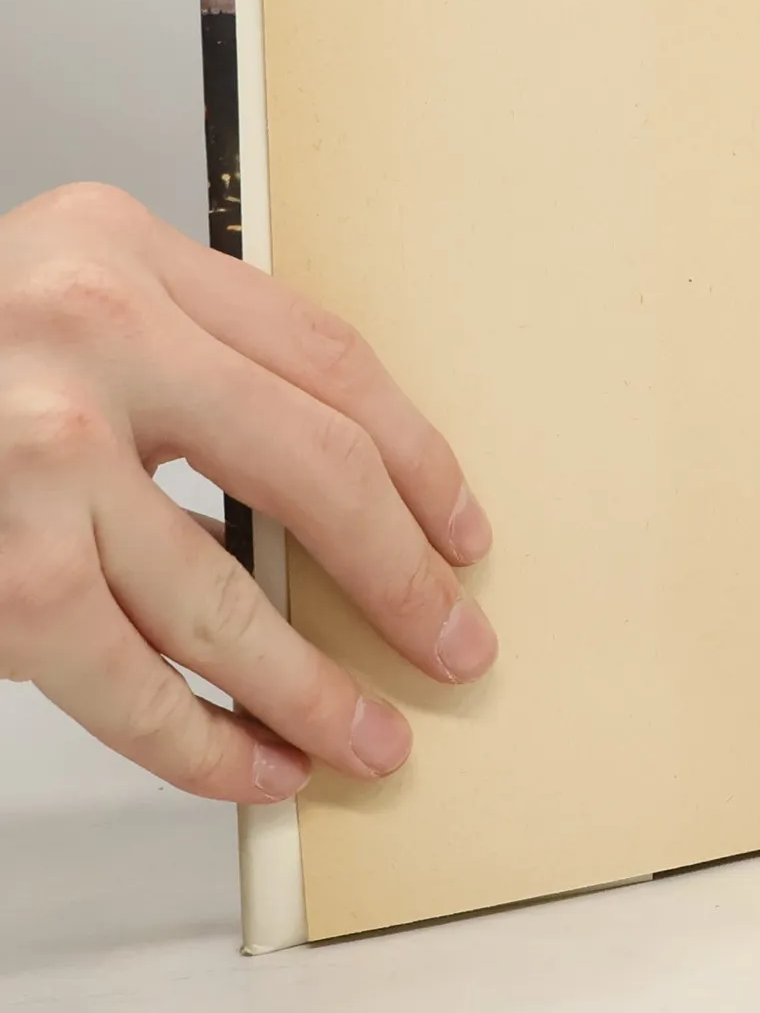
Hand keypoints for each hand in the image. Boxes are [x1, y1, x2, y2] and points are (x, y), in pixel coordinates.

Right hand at [0, 185, 496, 802]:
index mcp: (118, 247)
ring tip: (374, 735)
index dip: (420, 458)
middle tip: (453, 642)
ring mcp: (33, 455)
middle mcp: (84, 332)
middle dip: (403, 577)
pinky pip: (130, 682)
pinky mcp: (0, 573)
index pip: (331, 360)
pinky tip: (260, 765)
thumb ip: (181, 365)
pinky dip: (205, 741)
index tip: (460, 530)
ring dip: (317, 687)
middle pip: (318, 469)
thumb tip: (330, 508)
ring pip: (229, 601)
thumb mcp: (52, 304)